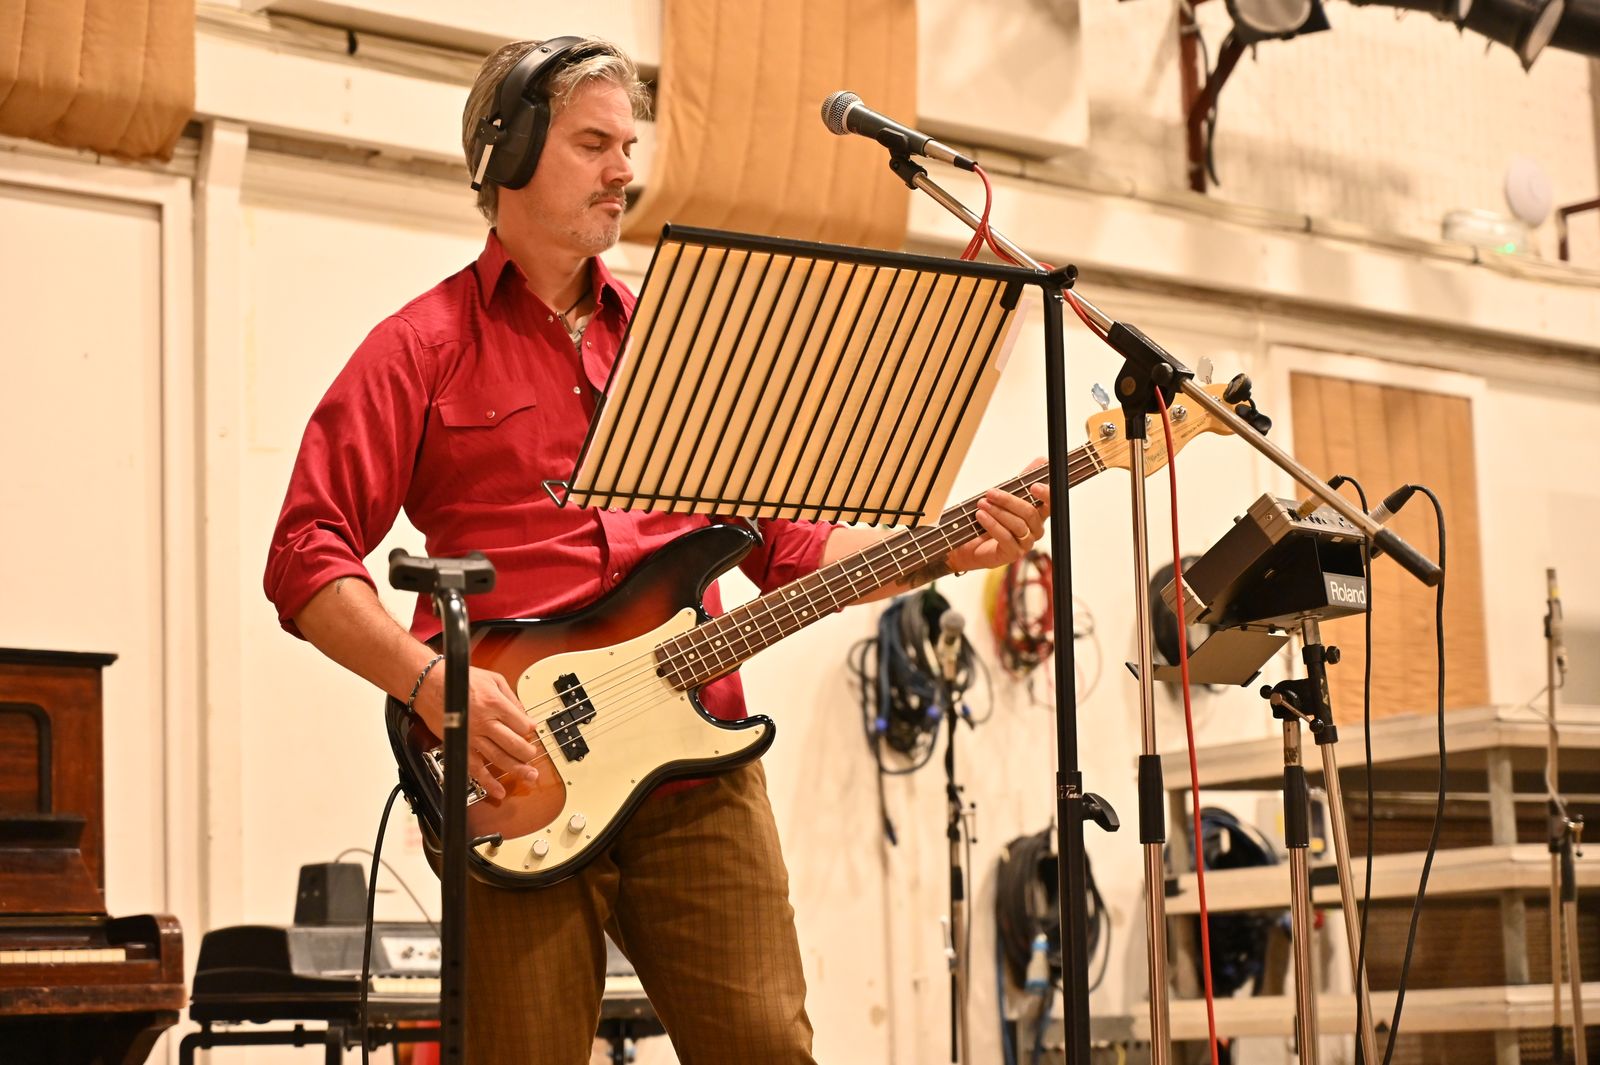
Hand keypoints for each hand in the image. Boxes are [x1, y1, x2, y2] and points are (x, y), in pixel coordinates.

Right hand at [413, 663, 540, 800]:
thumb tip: (524, 714)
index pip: (523, 725)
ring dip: (517, 769)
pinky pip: (475, 769)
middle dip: (528, 753)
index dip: (531, 729)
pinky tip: (498, 791)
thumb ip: (511, 698)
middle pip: (514, 744)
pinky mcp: (460, 746)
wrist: (431, 685)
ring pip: (499, 758)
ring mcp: (472, 736)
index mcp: (495, 704)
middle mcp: (485, 722)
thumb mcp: (493, 679)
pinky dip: (488, 782)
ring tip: (529, 775)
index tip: (531, 730)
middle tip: (532, 755)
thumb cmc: (461, 680)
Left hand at [944, 458, 1050, 573]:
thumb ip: (1023, 480)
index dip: (1046, 495)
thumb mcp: (1006, 496)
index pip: (1051, 503)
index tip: (1034, 486)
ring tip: (982, 504)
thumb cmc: (991, 519)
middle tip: (991, 493)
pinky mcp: (1013, 554)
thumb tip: (1042, 460)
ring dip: (998, 512)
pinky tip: (981, 516)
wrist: (970, 543)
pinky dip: (992, 525)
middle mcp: (1035, 529)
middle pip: (1030, 513)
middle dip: (1009, 501)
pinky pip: (1006, 538)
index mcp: (1038, 514)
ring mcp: (1026, 543)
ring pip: (1018, 525)